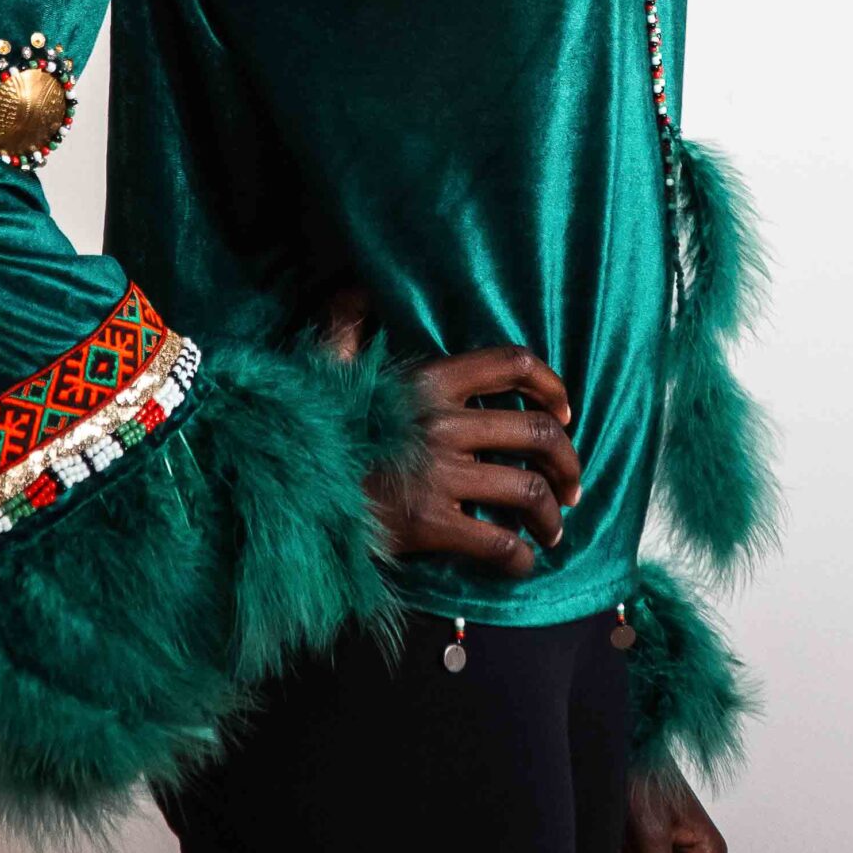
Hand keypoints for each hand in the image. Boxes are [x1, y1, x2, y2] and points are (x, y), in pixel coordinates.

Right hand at [319, 283, 580, 579]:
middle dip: (568, 460)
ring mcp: (438, 474)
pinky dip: (520, 558)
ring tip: (553, 528)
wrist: (281, 487)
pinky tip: (521, 564)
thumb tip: (355, 288)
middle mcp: (441, 423)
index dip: (550, 384)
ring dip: (551, 512)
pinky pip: (498, 542)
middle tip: (572, 484)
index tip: (565, 410)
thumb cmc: (312, 430)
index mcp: (427, 382)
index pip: (511, 364)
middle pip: (536, 432)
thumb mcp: (326, 369)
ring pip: (528, 489)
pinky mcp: (429, 523)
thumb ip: (347, 327)